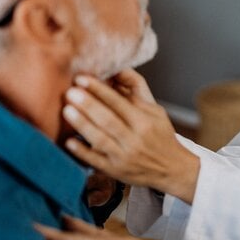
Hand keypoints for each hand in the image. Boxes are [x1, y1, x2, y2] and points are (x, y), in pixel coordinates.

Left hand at [62, 70, 199, 203]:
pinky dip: (82, 151)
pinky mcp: (115, 171)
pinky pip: (96, 161)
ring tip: (67, 110)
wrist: (172, 169)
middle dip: (87, 105)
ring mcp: (124, 157)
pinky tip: (69, 141)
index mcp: (144, 122)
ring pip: (100, 139)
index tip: (82, 79)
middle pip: (107, 120)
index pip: (119, 103)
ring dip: (82, 124)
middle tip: (70, 92)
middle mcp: (135, 139)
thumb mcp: (155, 109)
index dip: (99, 90)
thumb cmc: (160, 135)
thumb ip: (136, 89)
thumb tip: (118, 68)